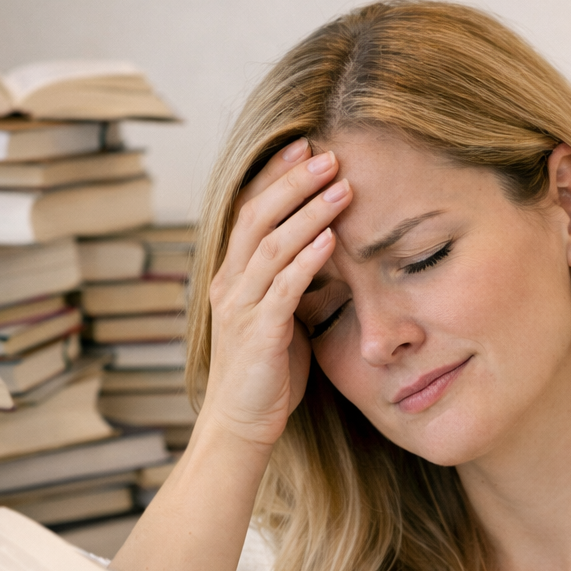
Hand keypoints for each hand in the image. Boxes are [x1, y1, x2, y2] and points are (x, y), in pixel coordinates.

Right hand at [202, 138, 352, 450]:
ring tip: (340, 187)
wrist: (241, 424)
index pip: (247, 209)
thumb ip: (291, 283)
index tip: (303, 146)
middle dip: (292, 182)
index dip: (272, 175)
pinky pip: (283, 288)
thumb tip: (325, 250)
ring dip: (308, 213)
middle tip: (328, 155)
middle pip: (255, 215)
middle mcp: (230, 284)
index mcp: (231, 276)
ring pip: (271, 245)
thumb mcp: (278, 317)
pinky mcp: (260, 335)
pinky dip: (307, 260)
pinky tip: (331, 240)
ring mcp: (242, 308)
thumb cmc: (265, 374)